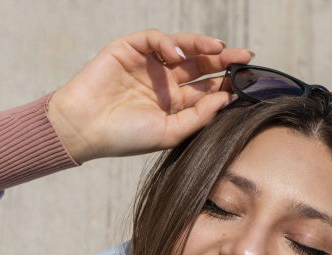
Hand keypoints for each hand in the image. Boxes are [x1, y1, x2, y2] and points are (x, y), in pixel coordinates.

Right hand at [47, 30, 252, 162]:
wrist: (84, 129)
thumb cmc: (126, 137)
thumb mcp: (169, 132)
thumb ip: (199, 116)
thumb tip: (228, 97)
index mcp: (176, 103)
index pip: (208, 88)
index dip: (227, 82)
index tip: (247, 81)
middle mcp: (165, 82)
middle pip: (201, 65)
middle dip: (223, 59)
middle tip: (245, 56)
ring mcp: (148, 64)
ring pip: (182, 48)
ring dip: (202, 45)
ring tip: (219, 48)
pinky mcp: (129, 49)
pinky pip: (154, 39)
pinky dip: (168, 43)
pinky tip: (177, 55)